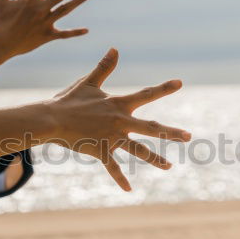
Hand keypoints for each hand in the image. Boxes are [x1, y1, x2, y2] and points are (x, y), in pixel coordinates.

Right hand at [49, 48, 190, 190]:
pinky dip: (120, 179)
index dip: (163, 88)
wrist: (50, 119)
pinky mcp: (100, 150)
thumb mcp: (88, 82)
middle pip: (150, 127)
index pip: (145, 94)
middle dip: (171, 132)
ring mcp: (111, 137)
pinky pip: (112, 167)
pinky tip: (129, 189)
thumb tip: (115, 48)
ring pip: (138, 150)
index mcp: (118, 104)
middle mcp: (119, 121)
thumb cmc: (69, 100)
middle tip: (188, 136)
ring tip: (169, 166)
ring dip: (155, 159)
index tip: (180, 83)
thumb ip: (104, 67)